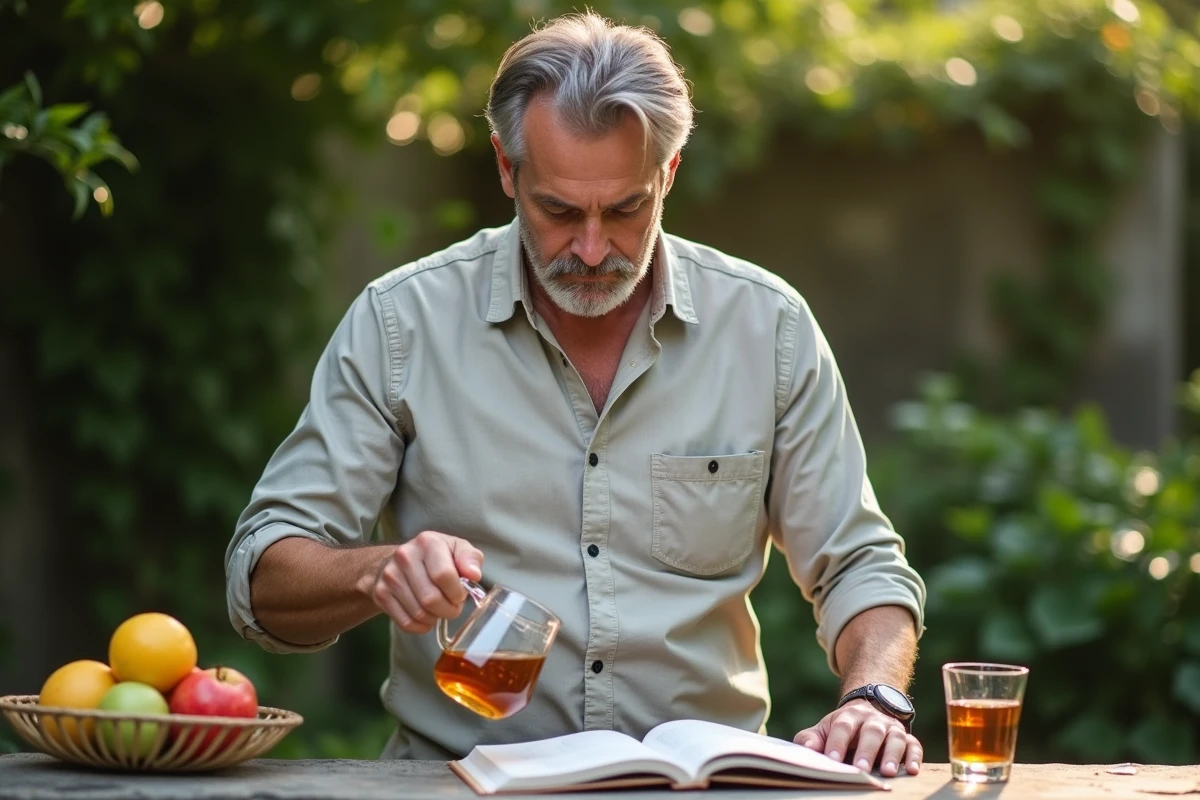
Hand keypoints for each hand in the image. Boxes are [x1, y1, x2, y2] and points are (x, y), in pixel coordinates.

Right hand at [355, 531, 483, 633]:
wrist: (397, 561)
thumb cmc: (434, 557)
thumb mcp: (456, 549)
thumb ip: (470, 558)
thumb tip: (474, 574)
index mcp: (428, 542)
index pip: (444, 575)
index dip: (457, 592)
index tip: (460, 595)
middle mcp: (405, 556)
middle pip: (431, 598)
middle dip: (448, 610)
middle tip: (452, 607)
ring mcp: (390, 576)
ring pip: (419, 613)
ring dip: (435, 618)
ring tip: (439, 609)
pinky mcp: (381, 594)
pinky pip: (406, 622)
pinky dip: (421, 626)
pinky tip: (426, 617)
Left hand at [794, 700, 921, 776]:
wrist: (868, 708)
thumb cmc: (842, 728)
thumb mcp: (825, 729)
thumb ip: (811, 739)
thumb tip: (807, 750)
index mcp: (849, 716)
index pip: (842, 727)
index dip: (837, 743)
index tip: (832, 760)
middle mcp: (872, 720)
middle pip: (871, 731)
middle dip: (866, 751)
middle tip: (861, 769)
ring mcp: (891, 728)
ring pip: (895, 737)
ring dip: (892, 755)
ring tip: (887, 772)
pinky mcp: (907, 738)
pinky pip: (914, 745)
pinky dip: (915, 757)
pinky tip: (912, 770)